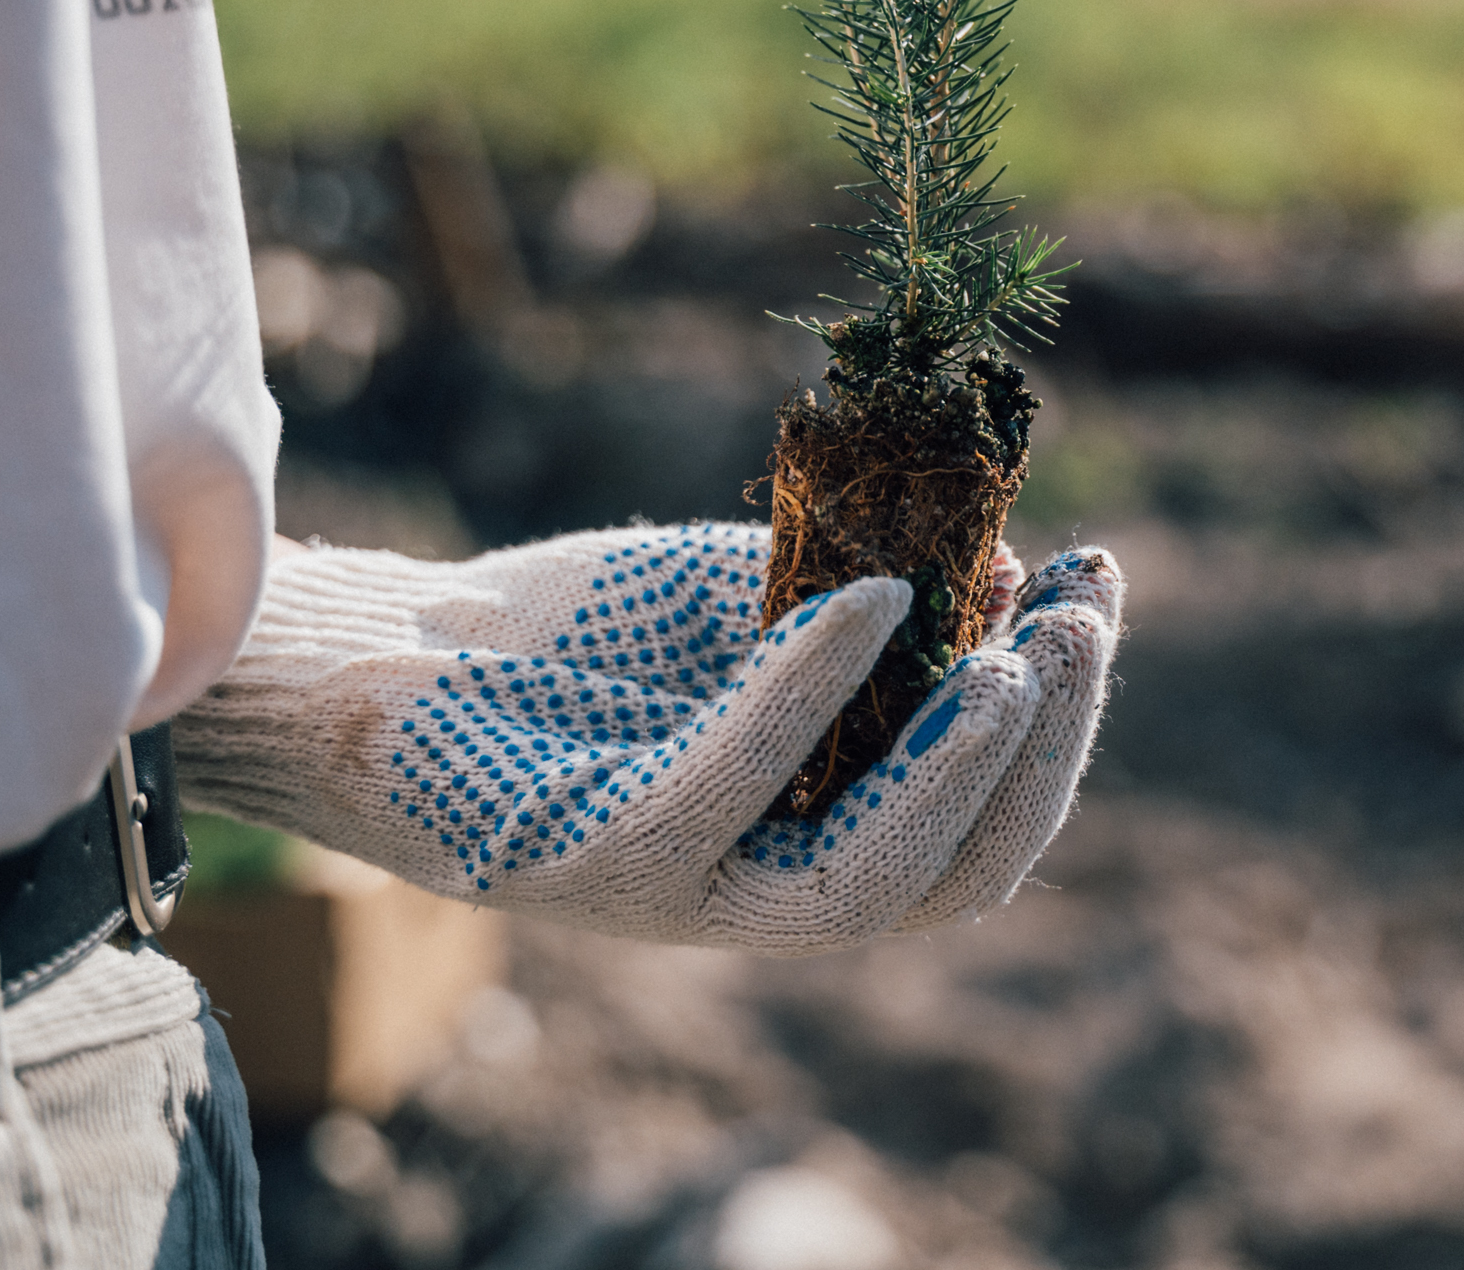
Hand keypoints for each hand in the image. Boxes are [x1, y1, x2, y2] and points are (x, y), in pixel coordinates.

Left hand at [175, 521, 1120, 953]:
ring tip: (1012, 651)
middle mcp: (759, 891)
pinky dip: (809, 695)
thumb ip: (870, 606)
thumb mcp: (748, 608)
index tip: (1094, 583)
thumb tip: (1007, 568)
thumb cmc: (565, 638)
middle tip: (1079, 621)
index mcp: (813, 841)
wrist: (369, 655)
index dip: (1058, 724)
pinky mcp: (593, 859)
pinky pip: (726, 794)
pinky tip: (867, 600)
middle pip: (953, 874)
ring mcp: (679, 895)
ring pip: (865, 886)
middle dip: (1040, 750)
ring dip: (959, 766)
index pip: (978, 827)